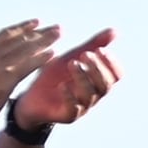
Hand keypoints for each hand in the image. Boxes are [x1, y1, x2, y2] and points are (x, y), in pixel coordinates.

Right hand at [0, 21, 64, 124]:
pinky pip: (27, 66)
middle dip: (39, 33)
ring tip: (59, 35)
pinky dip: (40, 58)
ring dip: (44, 41)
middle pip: (19, 39)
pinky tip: (53, 53)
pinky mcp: (5, 81)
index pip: (5, 34)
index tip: (37, 22)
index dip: (22, 27)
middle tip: (56, 28)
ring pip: (25, 49)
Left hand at [7, 29, 121, 131]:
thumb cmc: (55, 77)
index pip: (117, 76)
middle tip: (85, 55)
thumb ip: (92, 45)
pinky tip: (62, 84)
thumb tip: (115, 31)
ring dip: (83, 77)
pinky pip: (73, 109)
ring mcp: (82, 107)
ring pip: (90, 95)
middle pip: (106, 85)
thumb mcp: (73, 57)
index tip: (100, 50)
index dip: (112, 63)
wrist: (31, 98)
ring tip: (72, 63)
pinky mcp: (66, 116)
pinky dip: (69, 96)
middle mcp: (94, 96)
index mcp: (98, 82)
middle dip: (97, 69)